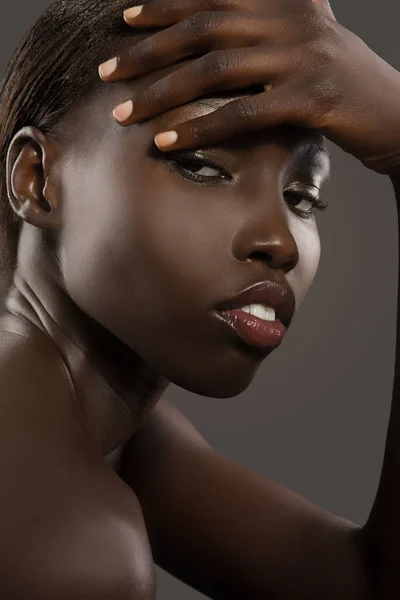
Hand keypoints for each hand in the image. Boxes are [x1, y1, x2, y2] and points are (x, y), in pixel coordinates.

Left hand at [99, 0, 399, 176]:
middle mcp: (293, 20)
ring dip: (163, 93)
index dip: (166, 6)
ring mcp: (303, 56)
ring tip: (125, 113)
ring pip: (217, 69)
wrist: (396, 116)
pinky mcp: (310, 97)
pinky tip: (167, 142)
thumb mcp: (306, 49)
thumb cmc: (341, 91)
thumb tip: (216, 47)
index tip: (126, 23)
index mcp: (287, 3)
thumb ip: (266, 36)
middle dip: (149, 52)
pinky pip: (242, 113)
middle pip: (205, 28)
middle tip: (109, 72)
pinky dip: (200, 129)